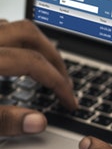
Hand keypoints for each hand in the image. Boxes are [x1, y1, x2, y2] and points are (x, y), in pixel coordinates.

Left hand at [0, 19, 76, 135]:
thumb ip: (4, 120)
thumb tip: (38, 122)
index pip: (34, 64)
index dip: (57, 84)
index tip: (69, 102)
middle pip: (29, 34)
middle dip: (54, 57)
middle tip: (64, 81)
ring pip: (12, 27)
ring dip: (34, 45)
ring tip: (44, 67)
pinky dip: (13, 42)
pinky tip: (13, 59)